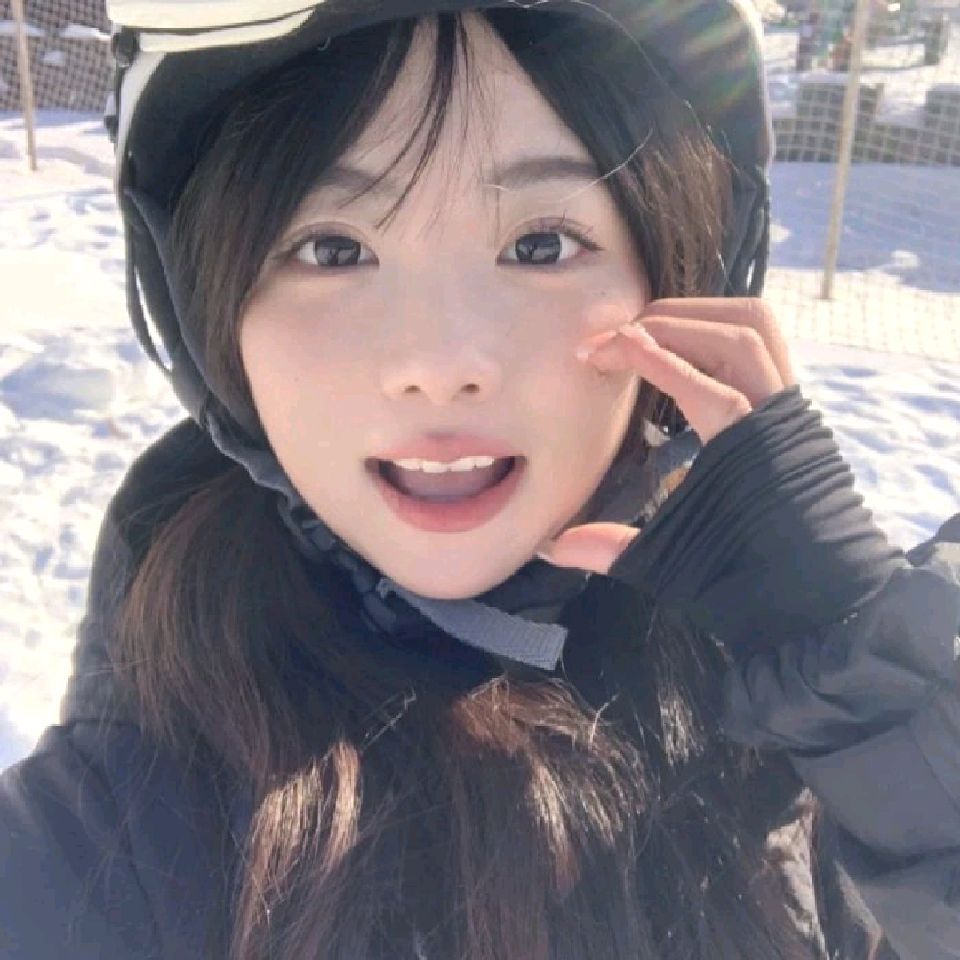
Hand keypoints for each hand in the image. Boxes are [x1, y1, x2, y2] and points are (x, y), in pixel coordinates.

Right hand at [536, 297, 797, 574]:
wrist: (821, 594)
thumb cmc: (746, 578)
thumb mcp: (675, 563)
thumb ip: (613, 547)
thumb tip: (552, 547)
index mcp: (748, 453)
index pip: (702, 385)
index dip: (652, 357)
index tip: (604, 346)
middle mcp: (777, 419)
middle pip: (734, 338)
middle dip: (668, 325)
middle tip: (614, 339)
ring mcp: (791, 408)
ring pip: (756, 328)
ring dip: (699, 315)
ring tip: (648, 328)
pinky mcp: (792, 407)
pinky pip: (763, 342)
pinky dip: (720, 328)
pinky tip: (685, 344)